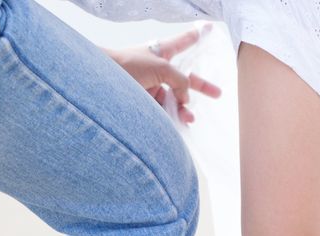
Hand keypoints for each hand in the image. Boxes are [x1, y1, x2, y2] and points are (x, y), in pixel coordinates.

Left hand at [106, 29, 220, 123]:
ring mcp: (151, 86)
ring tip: (189, 117)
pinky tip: (179, 123)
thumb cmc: (128, 65)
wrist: (102, 83)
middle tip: (217, 93)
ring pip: (173, 98)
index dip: (195, 37)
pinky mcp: (144, 102)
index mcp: (161, 53)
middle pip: (184, 78)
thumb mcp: (161, 67)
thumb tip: (185, 99)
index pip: (182, 42)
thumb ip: (180, 81)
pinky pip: (162, 110)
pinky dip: (171, 117)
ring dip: (183, 108)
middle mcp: (157, 69)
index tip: (207, 29)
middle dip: (201, 86)